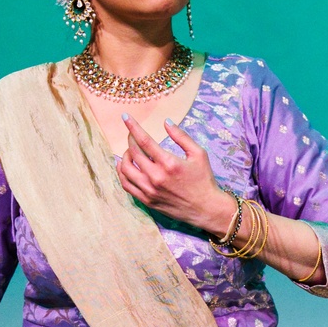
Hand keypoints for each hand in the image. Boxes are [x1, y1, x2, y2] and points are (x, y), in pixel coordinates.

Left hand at [116, 118, 234, 236]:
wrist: (205, 209)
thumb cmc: (204, 180)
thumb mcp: (198, 154)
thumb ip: (181, 136)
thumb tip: (166, 121)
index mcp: (169, 163)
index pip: (144, 140)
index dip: (133, 127)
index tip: (126, 117)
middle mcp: (156, 177)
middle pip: (133, 153)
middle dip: (129, 139)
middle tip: (131, 134)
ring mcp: (150, 190)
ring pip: (125, 169)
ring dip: (124, 156)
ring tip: (129, 150)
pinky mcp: (147, 200)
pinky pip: (127, 185)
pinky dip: (121, 173)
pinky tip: (124, 166)